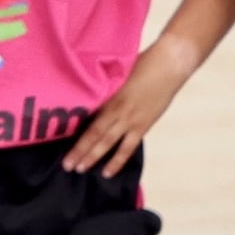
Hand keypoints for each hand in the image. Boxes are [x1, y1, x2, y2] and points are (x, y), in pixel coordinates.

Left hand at [61, 35, 197, 174]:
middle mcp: (117, 111)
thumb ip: (105, 88)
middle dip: (79, 151)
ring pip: (108, 143)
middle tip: (67, 166)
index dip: (76, 135)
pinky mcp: (143, 126)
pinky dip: (117, 160)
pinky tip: (108, 172)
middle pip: (94, 135)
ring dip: (93, 157)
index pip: (88, 121)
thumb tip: (90, 98)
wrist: (169, 65)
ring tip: (80, 169)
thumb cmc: (143, 63)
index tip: (65, 141)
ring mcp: (130, 120)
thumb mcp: (118, 73)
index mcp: (108, 96)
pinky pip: (128, 148)